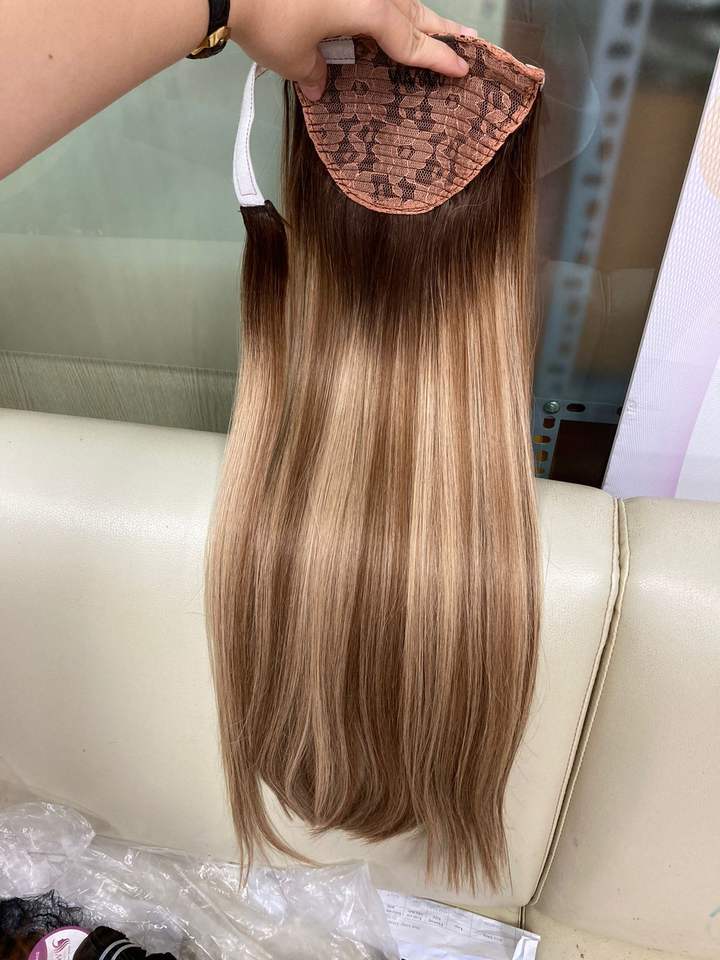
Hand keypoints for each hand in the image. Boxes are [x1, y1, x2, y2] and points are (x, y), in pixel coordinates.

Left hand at [230, 0, 476, 99]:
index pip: (411, 40)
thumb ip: (312, 72)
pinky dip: (378, 7)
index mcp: (371, 9)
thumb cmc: (267, 20)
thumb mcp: (292, 58)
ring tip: (428, 27)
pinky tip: (383, 14)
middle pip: (411, 9)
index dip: (438, 57)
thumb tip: (319, 84)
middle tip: (465, 39)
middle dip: (437, 28)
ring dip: (410, 13)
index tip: (463, 68)